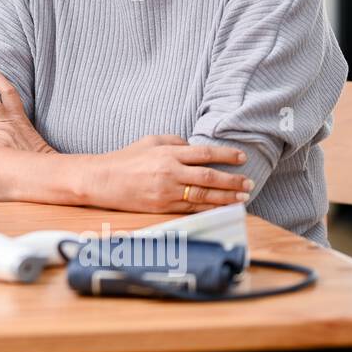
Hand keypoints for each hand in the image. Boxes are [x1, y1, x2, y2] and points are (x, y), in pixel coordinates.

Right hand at [84, 134, 252, 213]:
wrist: (102, 179)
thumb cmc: (125, 159)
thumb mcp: (149, 141)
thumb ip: (174, 142)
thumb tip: (194, 146)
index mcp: (169, 153)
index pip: (205, 154)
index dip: (227, 156)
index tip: (242, 158)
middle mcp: (170, 172)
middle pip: (210, 177)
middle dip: (233, 181)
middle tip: (249, 183)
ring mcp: (167, 191)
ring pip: (204, 196)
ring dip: (226, 197)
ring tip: (243, 197)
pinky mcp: (162, 207)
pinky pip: (191, 209)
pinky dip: (210, 210)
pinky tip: (222, 209)